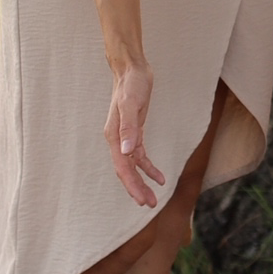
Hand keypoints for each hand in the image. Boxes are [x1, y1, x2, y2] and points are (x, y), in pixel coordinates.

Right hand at [104, 60, 163, 205]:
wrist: (132, 69)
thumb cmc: (131, 85)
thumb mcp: (132, 104)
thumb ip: (129, 127)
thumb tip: (126, 151)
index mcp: (113, 136)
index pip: (122, 167)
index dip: (132, 185)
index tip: (142, 200)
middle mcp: (116, 140)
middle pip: (126, 170)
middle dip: (137, 189)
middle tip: (150, 204)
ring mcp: (124, 137)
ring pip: (133, 166)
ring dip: (142, 182)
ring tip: (153, 198)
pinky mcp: (134, 133)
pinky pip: (140, 156)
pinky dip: (148, 167)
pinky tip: (159, 177)